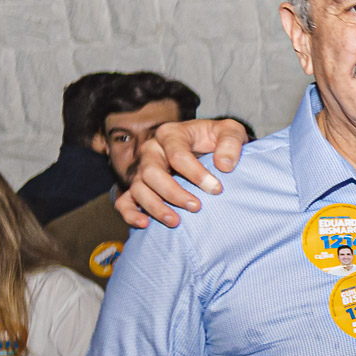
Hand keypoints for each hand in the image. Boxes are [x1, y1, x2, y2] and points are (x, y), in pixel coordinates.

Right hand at [116, 119, 248, 228]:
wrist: (209, 148)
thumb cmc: (217, 139)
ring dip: (155, 207)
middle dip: (173, 192)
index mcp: (170, 134)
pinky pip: (125, 201)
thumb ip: (231, 143)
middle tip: (197, 207)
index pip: (177, 155)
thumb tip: (224, 166)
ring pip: (138, 189)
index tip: (216, 189)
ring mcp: (142, 170)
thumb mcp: (230, 132)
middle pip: (151, 173)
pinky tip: (145, 224)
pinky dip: (131, 214)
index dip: (196, 173)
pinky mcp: (139, 187)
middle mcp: (151, 151)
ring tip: (176, 222)